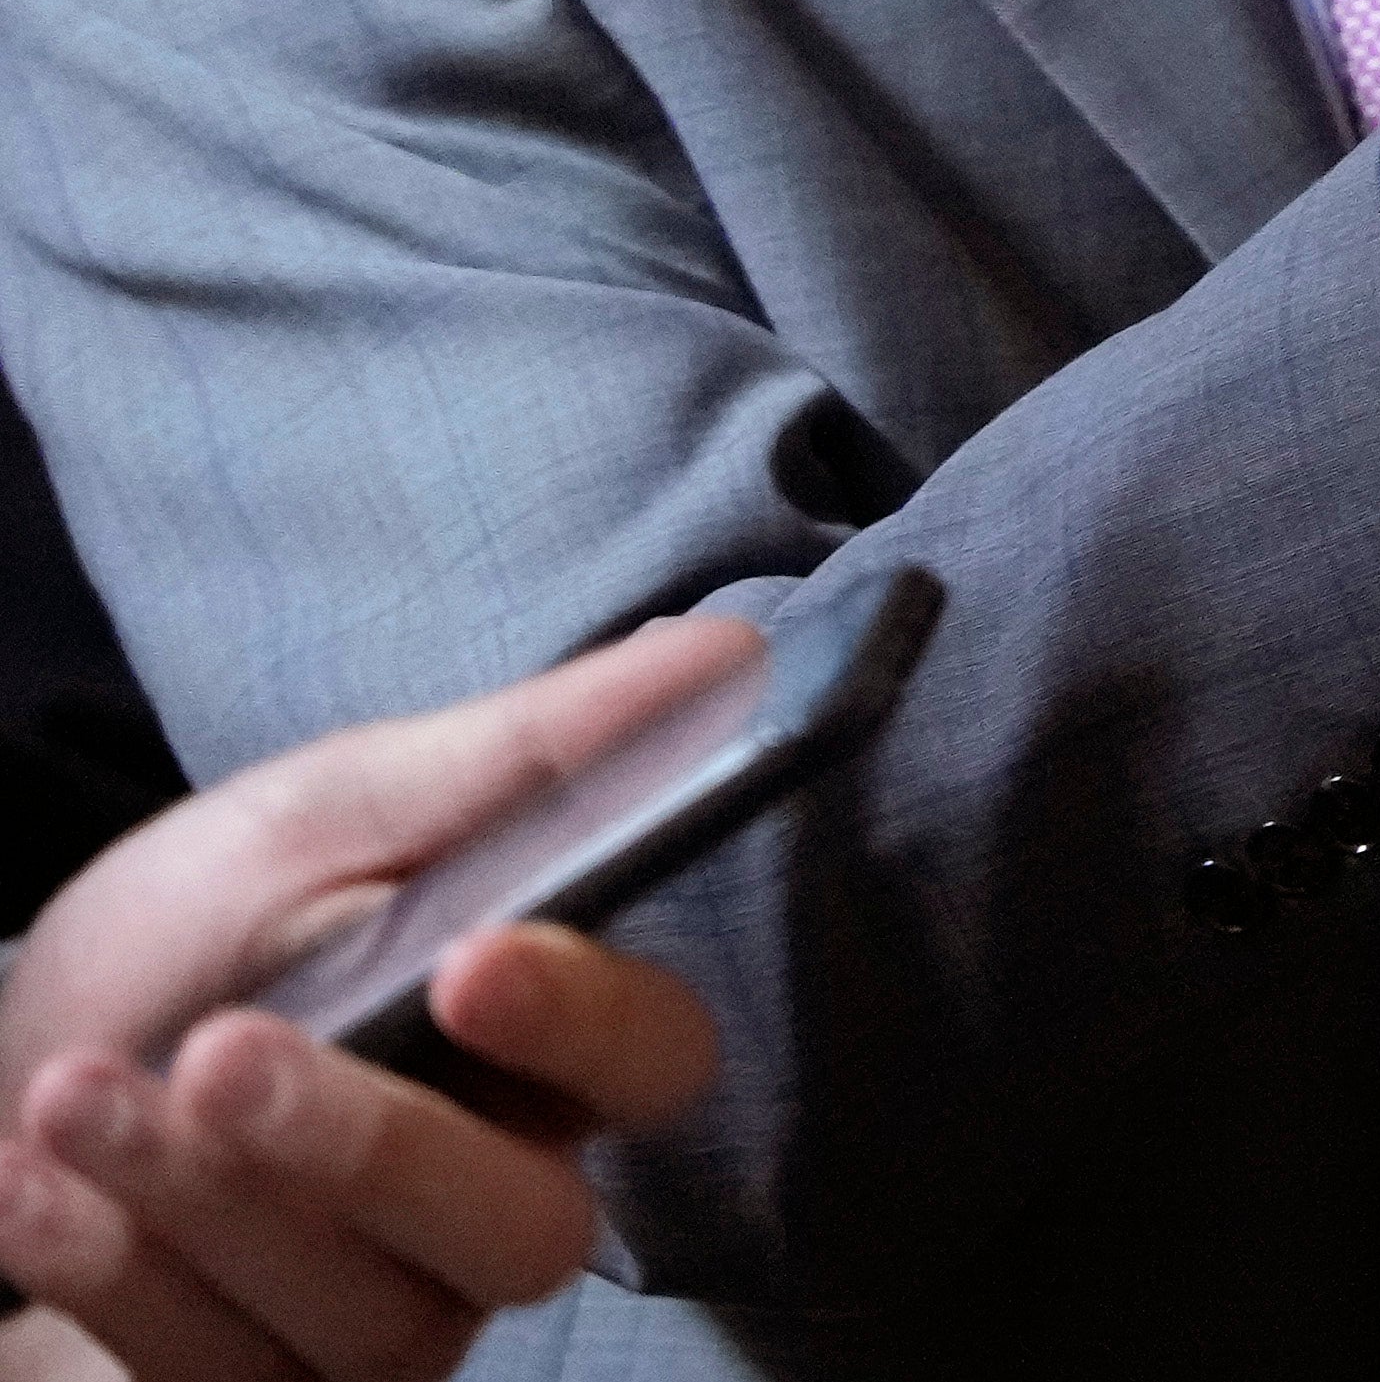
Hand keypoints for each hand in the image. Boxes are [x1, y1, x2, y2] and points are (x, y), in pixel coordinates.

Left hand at [0, 620, 741, 1381]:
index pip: (652, 1058)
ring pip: (371, 1315)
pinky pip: (225, 1379)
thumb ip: (527, 753)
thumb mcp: (328, 819)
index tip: (474, 960)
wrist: (4, 1082)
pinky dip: (120, 1273)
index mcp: (542, 1048)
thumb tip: (732, 645)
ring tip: (72, 1097)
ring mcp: (381, 1315)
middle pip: (526, 1231)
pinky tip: (40, 1188)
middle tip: (221, 1053)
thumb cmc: (196, 944)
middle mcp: (491, 1198)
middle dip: (367, 1148)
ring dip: (202, 1200)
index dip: (586, 1022)